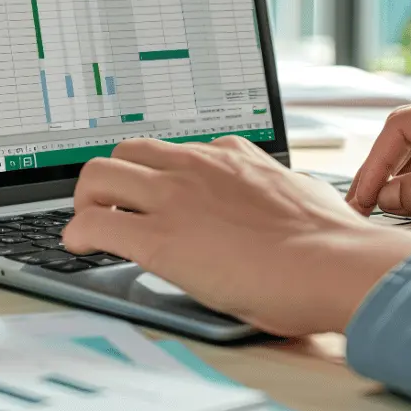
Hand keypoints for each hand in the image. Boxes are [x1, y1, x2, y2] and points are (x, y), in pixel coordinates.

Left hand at [62, 136, 410, 336]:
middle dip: (110, 176)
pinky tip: (79, 246)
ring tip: (88, 223)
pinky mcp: (158, 239)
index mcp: (230, 156)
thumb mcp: (299, 191)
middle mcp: (196, 167)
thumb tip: (281, 194)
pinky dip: (78, 233)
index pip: (175, 149)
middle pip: (125, 150)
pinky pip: (96, 224)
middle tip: (108, 204)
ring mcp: (174, 199)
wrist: (333, 261)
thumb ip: (274, 186)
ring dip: (86, 199)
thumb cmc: (330, 239)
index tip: (150, 189)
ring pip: (99, 176)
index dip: (155, 171)